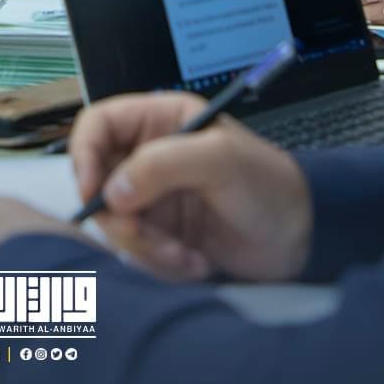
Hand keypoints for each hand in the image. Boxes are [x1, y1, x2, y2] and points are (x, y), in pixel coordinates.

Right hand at [69, 92, 310, 283]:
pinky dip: (158, 263)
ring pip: (113, 222)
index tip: (91, 191)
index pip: (97, 125)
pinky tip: (193, 261)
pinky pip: (134, 251)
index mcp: (160, 121)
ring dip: (144, 246)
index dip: (83, 154)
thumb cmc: (270, 186)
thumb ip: (163, 164)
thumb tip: (112, 189)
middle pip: (96, 181)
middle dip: (118, 215)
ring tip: (184, 254)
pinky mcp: (159, 234)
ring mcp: (151, 198)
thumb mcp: (221, 161)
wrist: (300, 240)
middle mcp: (148, 156)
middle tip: (144, 234)